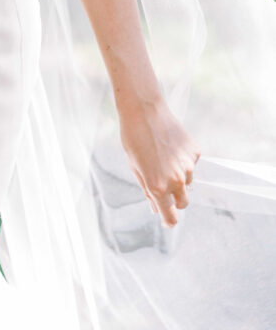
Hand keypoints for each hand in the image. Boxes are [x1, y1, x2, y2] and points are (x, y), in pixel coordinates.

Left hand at [118, 95, 200, 227]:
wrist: (144, 110)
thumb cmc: (134, 138)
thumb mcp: (135, 168)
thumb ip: (148, 191)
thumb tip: (157, 209)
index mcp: (158, 187)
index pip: (171, 218)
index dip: (169, 219)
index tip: (167, 217)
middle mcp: (176, 180)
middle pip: (183, 203)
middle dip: (175, 200)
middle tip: (163, 185)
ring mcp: (188, 166)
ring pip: (187, 181)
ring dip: (178, 176)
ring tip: (162, 155)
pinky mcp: (195, 152)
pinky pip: (191, 163)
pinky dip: (183, 159)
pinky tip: (170, 144)